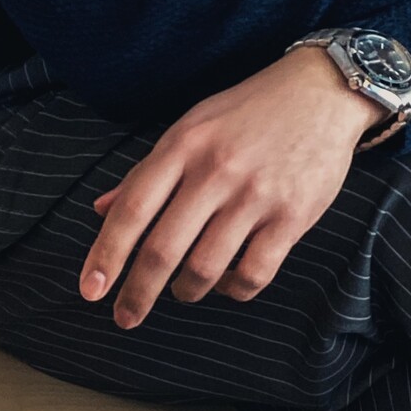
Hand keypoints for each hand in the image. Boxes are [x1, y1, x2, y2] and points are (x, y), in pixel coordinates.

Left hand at [78, 46, 381, 328]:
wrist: (321, 92)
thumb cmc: (248, 111)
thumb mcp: (191, 127)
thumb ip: (148, 171)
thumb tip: (103, 210)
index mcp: (183, 145)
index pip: (133, 209)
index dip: (106, 255)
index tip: (90, 290)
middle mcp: (216, 171)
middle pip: (163, 249)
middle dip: (137, 293)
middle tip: (125, 318)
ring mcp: (255, 196)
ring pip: (205, 268)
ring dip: (186, 291)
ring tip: (183, 290)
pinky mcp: (292, 216)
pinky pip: (253, 274)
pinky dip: (232, 290)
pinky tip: (227, 282)